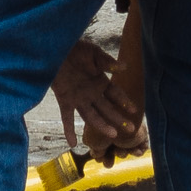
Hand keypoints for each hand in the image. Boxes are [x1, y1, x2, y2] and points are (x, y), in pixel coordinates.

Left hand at [52, 39, 145, 157]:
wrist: (55, 47)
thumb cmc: (76, 49)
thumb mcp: (93, 53)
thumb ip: (107, 62)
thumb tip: (124, 67)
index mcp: (100, 82)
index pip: (116, 95)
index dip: (125, 102)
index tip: (135, 111)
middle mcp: (91, 94)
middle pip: (107, 109)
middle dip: (119, 119)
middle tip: (131, 129)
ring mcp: (78, 99)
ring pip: (92, 116)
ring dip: (101, 125)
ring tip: (112, 135)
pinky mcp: (65, 100)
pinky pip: (67, 118)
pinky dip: (68, 130)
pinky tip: (73, 143)